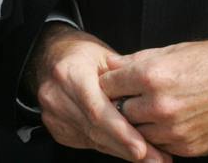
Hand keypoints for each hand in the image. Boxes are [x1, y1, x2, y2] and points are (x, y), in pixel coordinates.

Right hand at [31, 25, 170, 162]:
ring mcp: (53, 116)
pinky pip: (88, 142)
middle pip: (96, 130)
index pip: (97, 110)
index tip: (143, 148)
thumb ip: (124, 80)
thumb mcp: (105, 57)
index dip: (121, 132)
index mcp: (70, 74)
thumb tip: (153, 105)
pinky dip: (111, 147)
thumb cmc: (82, 54)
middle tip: (157, 159)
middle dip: (128, 147)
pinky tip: (129, 150)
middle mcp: (56, 97)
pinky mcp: (57, 129)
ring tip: (152, 158)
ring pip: (94, 140)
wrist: (51, 57)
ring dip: (123, 151)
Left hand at [101, 38, 207, 156]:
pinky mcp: (187, 148)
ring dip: (140, 123)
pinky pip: (160, 145)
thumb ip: (138, 60)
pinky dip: (160, 136)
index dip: (109, 82)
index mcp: (152, 75)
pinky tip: (170, 121)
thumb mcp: (175, 50)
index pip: (108, 85)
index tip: (113, 82)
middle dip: (122, 104)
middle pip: (119, 112)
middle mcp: (159, 105)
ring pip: (137, 133)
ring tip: (153, 108)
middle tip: (131, 97)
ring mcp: (173, 130)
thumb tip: (112, 65)